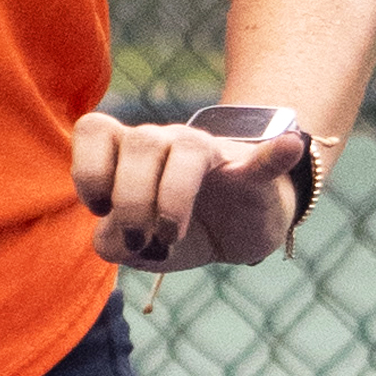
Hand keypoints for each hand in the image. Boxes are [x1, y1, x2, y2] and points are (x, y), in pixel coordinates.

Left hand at [71, 101, 315, 270]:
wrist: (238, 229)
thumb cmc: (174, 228)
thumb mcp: (134, 247)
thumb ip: (111, 243)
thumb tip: (121, 238)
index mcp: (130, 153)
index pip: (95, 129)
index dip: (88, 170)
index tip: (100, 209)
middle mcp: (166, 142)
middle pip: (137, 141)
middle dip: (130, 199)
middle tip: (141, 240)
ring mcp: (211, 152)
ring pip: (183, 149)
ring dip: (170, 199)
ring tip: (171, 236)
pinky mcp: (252, 172)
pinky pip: (262, 158)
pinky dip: (273, 154)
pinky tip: (288, 148)